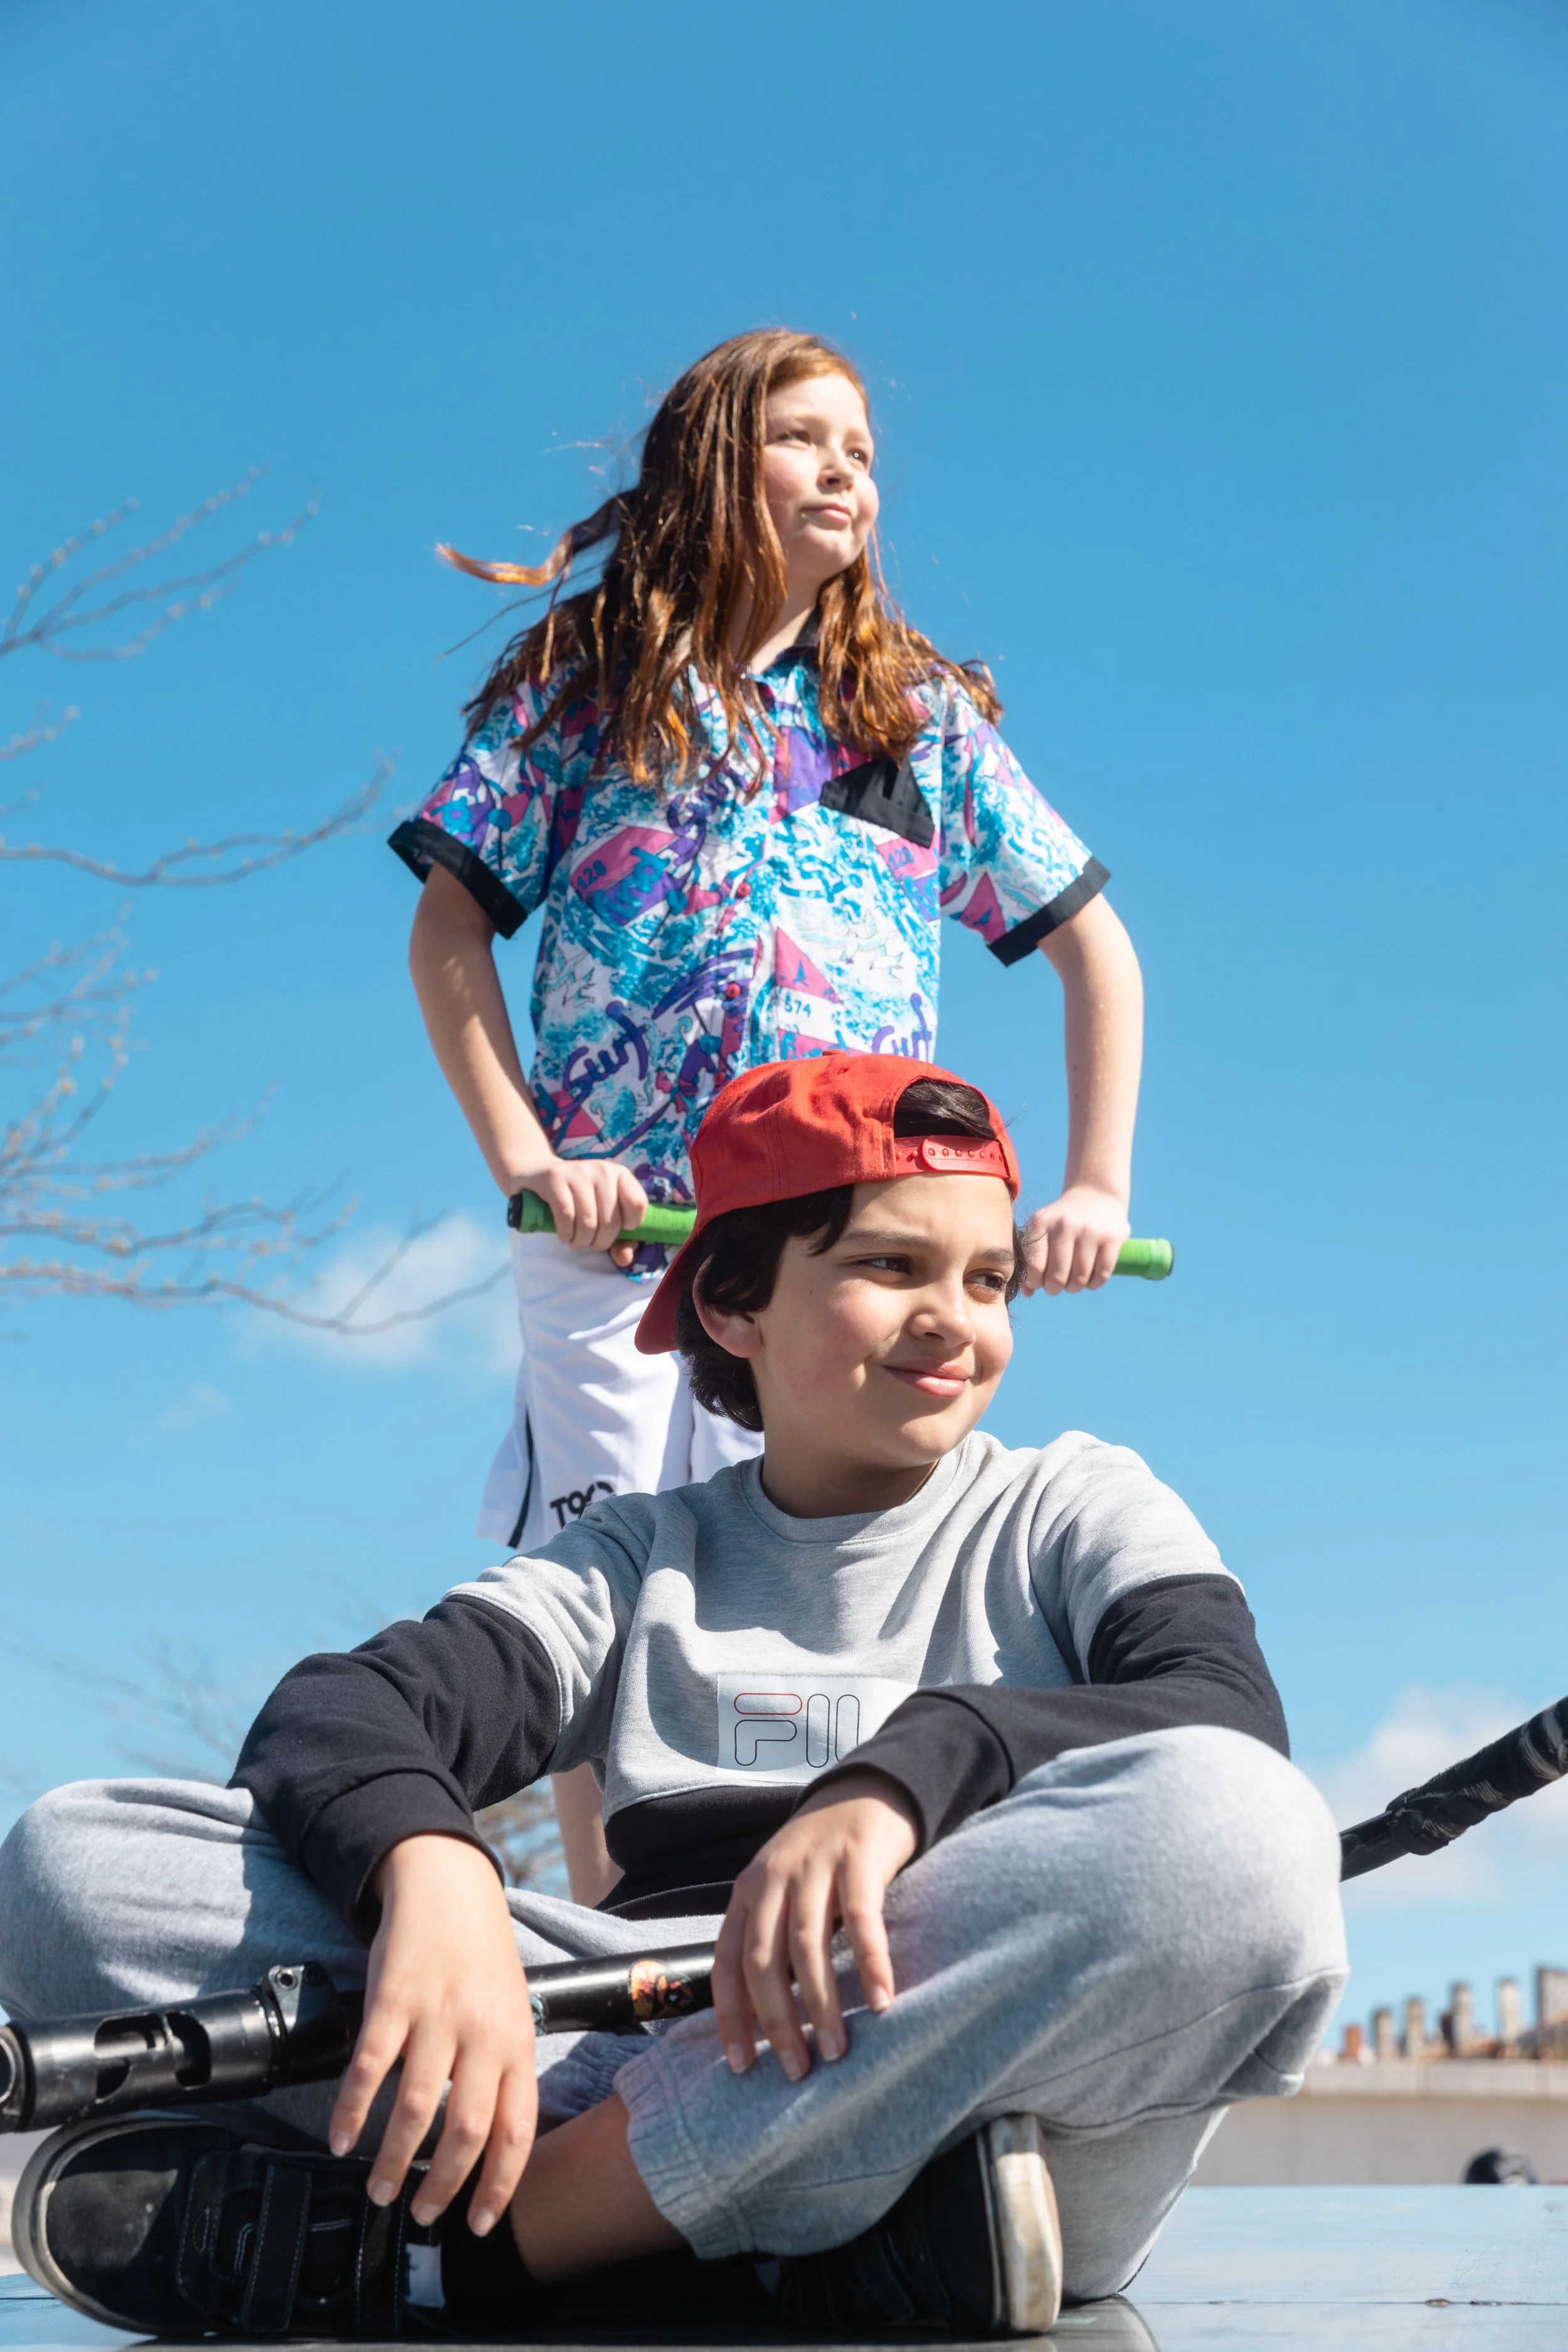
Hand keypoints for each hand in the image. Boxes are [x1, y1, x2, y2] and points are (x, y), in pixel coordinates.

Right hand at [329, 1835, 535, 2236]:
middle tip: (420, 2215)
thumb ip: (503, 2067)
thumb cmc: (482, 1955)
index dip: (498, 2186)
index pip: (517, 2130)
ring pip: (416, 2110)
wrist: (449, 1885)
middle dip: (441, 2186)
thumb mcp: (511, 2009)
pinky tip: (341, 2140)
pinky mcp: (392, 2001)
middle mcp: (481, 2033)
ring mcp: (436, 2016)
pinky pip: (369, 2069)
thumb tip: (488, 2141)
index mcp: (517, 2041)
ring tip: (377, 2190)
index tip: (476, 2223)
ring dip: (392, 2160)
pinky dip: (352, 2112)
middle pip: (466, 2132)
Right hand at [513, 1152, 648, 1269]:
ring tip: (576, 1241)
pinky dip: (566, 1233)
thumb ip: (620, 1240)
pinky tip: (564, 1235)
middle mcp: (603, 1169)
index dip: (629, 1226)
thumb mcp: (603, 1214)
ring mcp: (578, 1171)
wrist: (538, 1174)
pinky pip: (566, 1216)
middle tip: (589, 1244)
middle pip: (611, 1221)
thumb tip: (625, 1259)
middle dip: (599, 1243)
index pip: (638, 1204)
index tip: (616, 1229)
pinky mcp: (555, 1178)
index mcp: (620, 1174)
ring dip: (581, 1242)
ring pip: (588, 1222)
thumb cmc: (578, 1199)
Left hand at [711, 1770, 918, 2081]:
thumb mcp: (781, 1891)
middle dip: (776, 2023)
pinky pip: (862, 1919)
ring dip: (820, 2005)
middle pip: (763, 1961)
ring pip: (807, 1946)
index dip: (731, 2017)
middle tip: (796, 2070)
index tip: (742, 2067)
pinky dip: (870, 1963)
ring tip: (837, 2051)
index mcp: (747, 1893)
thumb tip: (764, 2021)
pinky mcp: (858, 1859)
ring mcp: (814, 1867)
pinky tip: (881, 2002)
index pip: (726, 1964)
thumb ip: (770, 1940)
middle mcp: (772, 1880)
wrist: (865, 1791)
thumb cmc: (821, 1859)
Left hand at [1021, 1182, 1129, 1295]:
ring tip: (1073, 1281)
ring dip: (1074, 1288)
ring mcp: (1090, 1231)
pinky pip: (1101, 1275)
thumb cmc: (1061, 1222)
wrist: (1095, 1194)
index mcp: (1041, 1223)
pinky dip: (1093, 1284)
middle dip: (1054, 1288)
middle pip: (1057, 1277)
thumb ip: (1030, 1260)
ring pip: (1080, 1279)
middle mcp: (1065, 1225)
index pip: (1034, 1267)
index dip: (1036, 1283)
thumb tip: (1027, 1293)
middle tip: (1056, 1285)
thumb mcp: (1042, 1230)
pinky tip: (1090, 1278)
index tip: (1040, 1282)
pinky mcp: (1112, 1238)